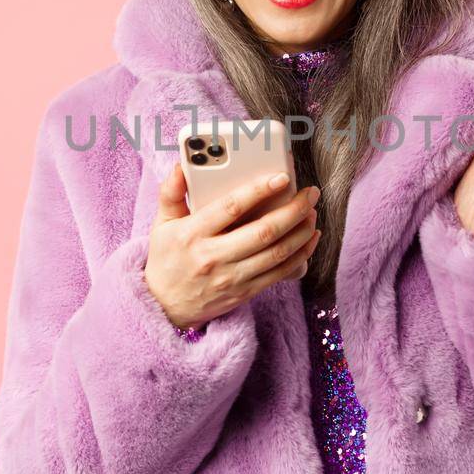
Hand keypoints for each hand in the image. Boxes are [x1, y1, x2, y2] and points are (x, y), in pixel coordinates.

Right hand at [143, 164, 321, 328]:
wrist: (165, 307)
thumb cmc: (167, 259)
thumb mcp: (161, 224)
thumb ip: (171, 193)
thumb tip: (181, 166)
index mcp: (192, 234)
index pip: (230, 208)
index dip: (259, 191)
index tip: (281, 177)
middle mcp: (213, 256)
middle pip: (262, 232)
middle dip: (292, 210)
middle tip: (310, 194)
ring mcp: (231, 277)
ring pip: (276, 253)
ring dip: (301, 231)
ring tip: (312, 212)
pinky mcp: (245, 292)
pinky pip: (280, 273)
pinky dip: (301, 255)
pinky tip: (310, 238)